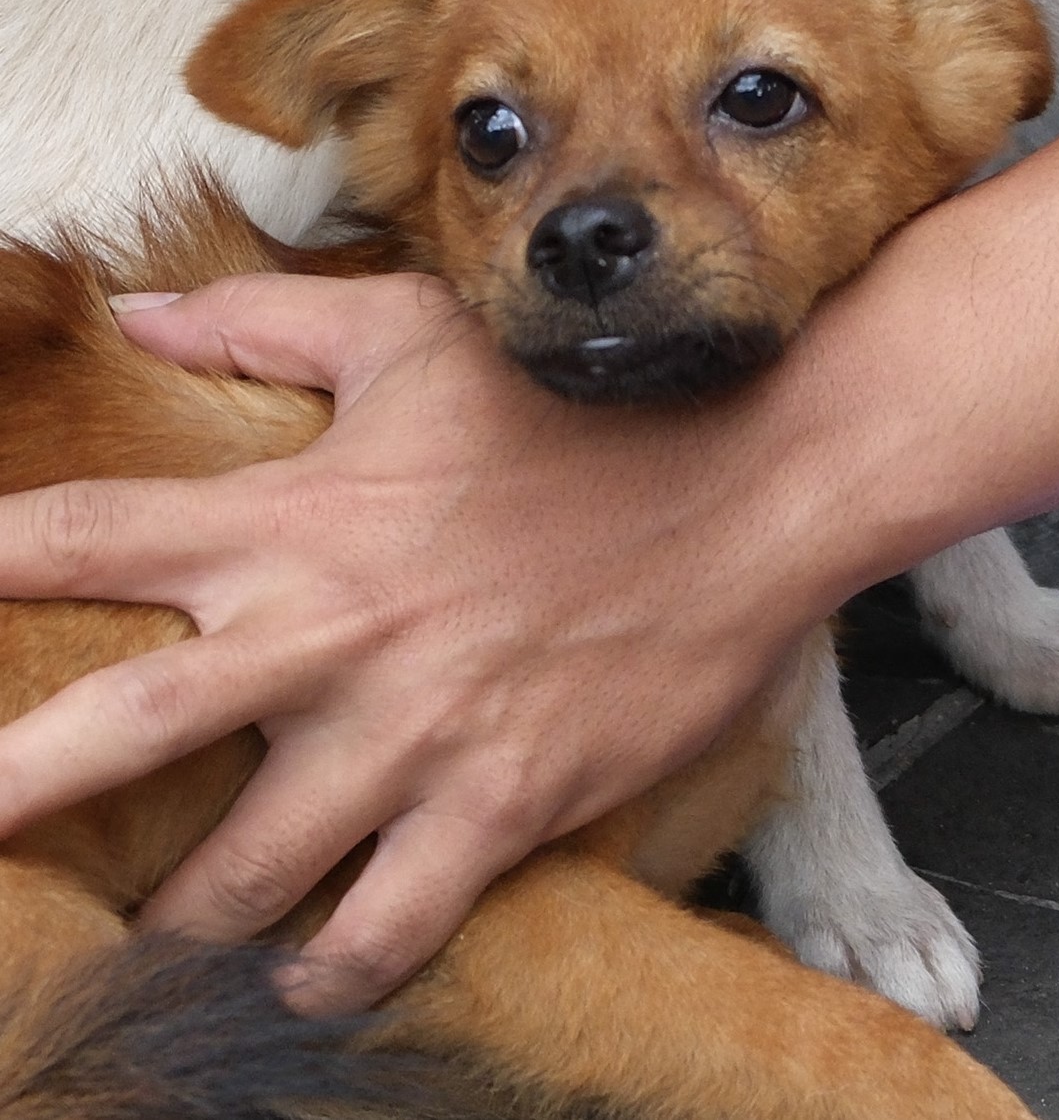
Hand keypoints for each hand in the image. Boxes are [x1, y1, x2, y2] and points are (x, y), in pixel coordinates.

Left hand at [0, 272, 826, 1013]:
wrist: (745, 483)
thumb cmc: (578, 406)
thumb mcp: (417, 338)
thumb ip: (267, 321)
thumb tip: (145, 314)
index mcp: (295, 516)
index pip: (82, 537)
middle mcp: (331, 634)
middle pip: (118, 731)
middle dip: (9, 793)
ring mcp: (415, 733)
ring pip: (244, 875)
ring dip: (178, 924)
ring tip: (150, 945)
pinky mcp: (502, 802)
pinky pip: (388, 927)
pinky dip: (335, 973)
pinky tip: (310, 982)